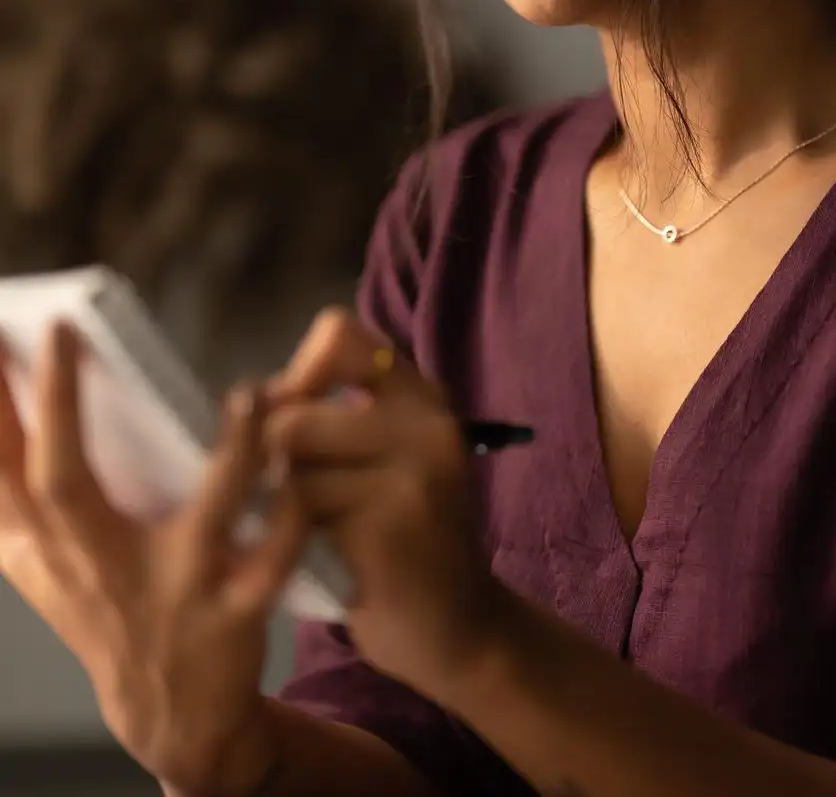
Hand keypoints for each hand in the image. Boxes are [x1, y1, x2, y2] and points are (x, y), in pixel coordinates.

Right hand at [0, 323, 305, 796]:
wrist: (171, 716)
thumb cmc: (107, 607)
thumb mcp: (44, 563)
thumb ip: (18, 492)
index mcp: (48, 547)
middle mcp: (97, 565)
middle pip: (62, 485)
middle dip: (56, 408)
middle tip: (63, 335)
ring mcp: (170, 590)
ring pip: (199, 516)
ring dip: (229, 454)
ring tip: (246, 396)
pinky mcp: (235, 612)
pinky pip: (272, 559)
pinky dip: (292, 515)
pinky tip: (302, 470)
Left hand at [267, 309, 513, 702]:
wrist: (459, 629)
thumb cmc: (403, 540)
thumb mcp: (386, 460)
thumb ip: (335, 418)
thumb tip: (246, 400)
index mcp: (422, 397)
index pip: (337, 335)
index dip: (296, 376)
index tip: (294, 420)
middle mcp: (426, 422)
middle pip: (294, 414)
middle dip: (273, 463)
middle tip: (291, 502)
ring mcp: (415, 472)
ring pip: (292, 463)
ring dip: (281, 506)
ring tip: (306, 534)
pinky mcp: (393, 524)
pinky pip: (303, 512)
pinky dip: (293, 541)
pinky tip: (320, 563)